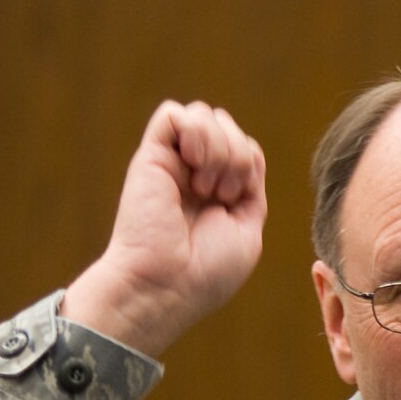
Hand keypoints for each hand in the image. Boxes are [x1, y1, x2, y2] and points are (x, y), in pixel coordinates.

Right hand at [63, 100, 266, 356]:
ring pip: (204, 114)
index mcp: (217, 189)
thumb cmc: (206, 271)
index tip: (238, 200)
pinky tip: (192, 164)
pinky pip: (173, 113)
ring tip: (205, 187)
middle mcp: (192, 172)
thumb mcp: (247, 226)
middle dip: (238, 153)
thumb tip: (248, 148)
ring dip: (219, 147)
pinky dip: (194, 132)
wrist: (167, 286)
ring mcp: (171, 163)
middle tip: (222, 194)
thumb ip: (251, 185)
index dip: (250, 163)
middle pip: (227, 124)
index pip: (244, 145)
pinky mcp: (149, 156)